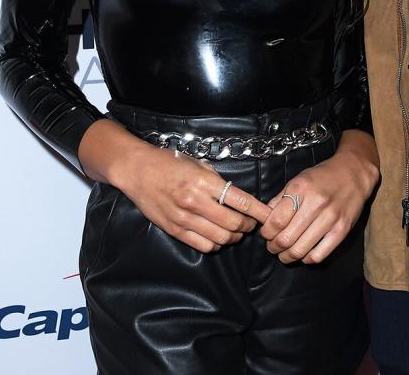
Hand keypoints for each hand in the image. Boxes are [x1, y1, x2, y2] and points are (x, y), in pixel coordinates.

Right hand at [79, 119, 270, 253]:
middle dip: (247, 226)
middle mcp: (195, 201)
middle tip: (252, 224)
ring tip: (237, 232)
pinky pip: (203, 245)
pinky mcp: (174, 230)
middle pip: (233, 223)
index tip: (269, 215)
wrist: (138, 172)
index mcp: (204, 182)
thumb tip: (236, 197)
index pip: (240, 201)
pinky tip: (219, 237)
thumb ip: (217, 181)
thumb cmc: (170, 163)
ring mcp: (184, 218)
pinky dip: (216, 244)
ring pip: (220, 237)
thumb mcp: (198, 164)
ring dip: (234, 237)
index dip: (258, 211)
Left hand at [261, 130, 378, 263]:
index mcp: (301, 188)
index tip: (266, 233)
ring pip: (300, 250)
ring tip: (284, 253)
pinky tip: (303, 253)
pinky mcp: (342, 230)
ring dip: (287, 256)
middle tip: (273, 246)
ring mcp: (331, 218)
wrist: (354, 172)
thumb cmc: (323, 176)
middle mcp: (316, 203)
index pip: (276, 221)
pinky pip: (319, 255)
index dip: (266, 232)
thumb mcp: (298, 179)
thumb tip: (264, 219)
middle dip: (274, 247)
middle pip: (286, 238)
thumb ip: (280, 199)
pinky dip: (306, 259)